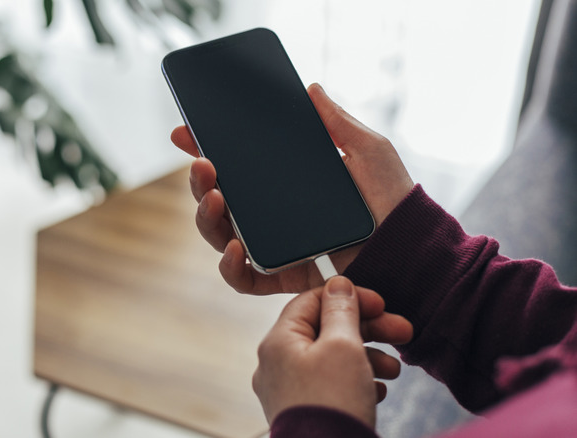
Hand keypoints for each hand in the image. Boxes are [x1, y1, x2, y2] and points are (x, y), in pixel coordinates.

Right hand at [171, 83, 414, 294]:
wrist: (411, 249)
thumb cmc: (393, 200)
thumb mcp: (367, 150)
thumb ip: (337, 122)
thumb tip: (311, 89)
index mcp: (284, 183)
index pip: (236, 166)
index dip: (205, 149)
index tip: (185, 132)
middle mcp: (271, 215)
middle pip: (218, 200)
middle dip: (200, 182)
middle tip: (203, 164)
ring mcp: (272, 247)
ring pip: (220, 235)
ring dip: (206, 217)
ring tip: (216, 199)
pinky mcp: (280, 277)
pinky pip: (242, 278)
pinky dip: (230, 266)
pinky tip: (234, 249)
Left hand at [253, 276, 411, 427]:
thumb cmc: (333, 403)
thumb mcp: (343, 345)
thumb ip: (341, 311)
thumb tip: (337, 285)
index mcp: (278, 341)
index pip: (311, 302)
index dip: (348, 297)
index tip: (380, 303)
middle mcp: (276, 364)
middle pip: (324, 331)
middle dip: (367, 330)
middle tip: (402, 331)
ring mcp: (287, 391)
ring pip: (330, 360)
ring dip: (366, 357)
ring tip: (394, 369)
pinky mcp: (303, 412)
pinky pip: (330, 386)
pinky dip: (355, 382)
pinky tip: (377, 391)